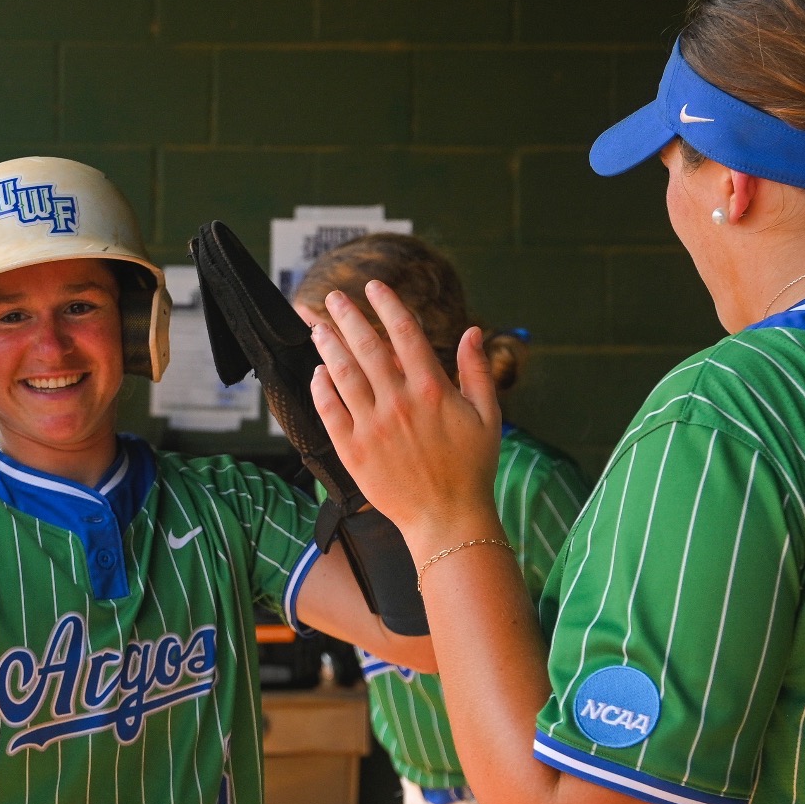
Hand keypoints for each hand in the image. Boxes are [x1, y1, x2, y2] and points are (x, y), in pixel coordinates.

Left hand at [309, 283, 504, 555]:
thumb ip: (477, 370)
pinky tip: (318, 373)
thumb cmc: (472, 467)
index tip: (373, 287)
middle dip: (347, 316)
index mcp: (432, 389)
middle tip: (333, 297)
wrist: (447, 517)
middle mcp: (398, 402)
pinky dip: (321, 388)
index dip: (387, 305)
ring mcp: (372, 426)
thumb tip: (473, 331)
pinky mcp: (353, 450)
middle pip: (366, 346)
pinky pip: (329, 411)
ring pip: (342, 374)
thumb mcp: (487, 415)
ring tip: (317, 326)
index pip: (404, 333)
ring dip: (328, 346)